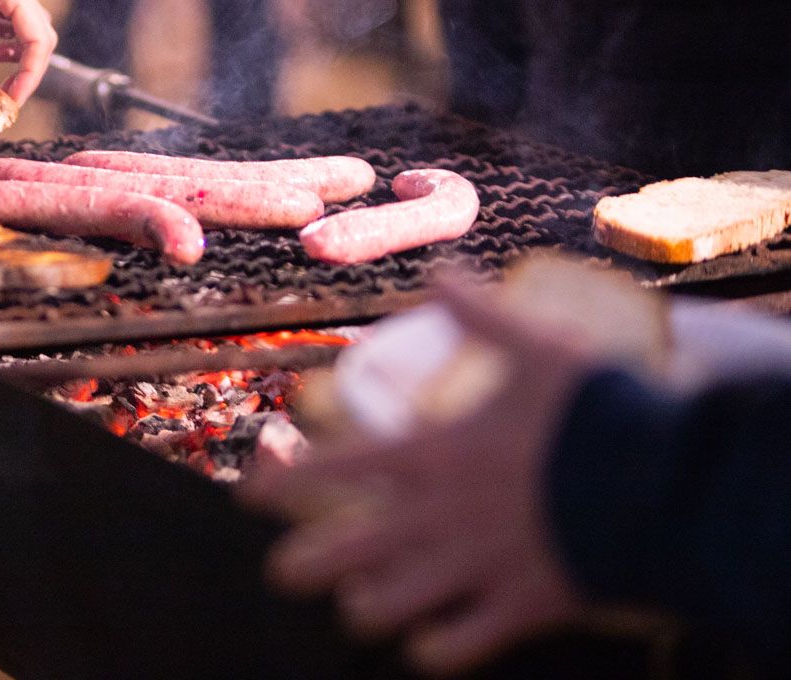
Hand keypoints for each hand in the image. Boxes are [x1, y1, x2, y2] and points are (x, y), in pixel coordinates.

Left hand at [239, 279, 600, 675]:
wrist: (665, 489)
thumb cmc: (597, 412)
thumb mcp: (535, 348)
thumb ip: (479, 314)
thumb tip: (440, 270)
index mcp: (431, 455)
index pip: (330, 472)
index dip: (279, 482)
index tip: (246, 493)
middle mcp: (437, 518)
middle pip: (340, 554)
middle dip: (300, 566)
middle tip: (285, 569)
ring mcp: (474, 570)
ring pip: (386, 608)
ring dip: (366, 607)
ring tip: (360, 602)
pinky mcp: (518, 609)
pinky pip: (455, 648)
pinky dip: (434, 647)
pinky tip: (427, 641)